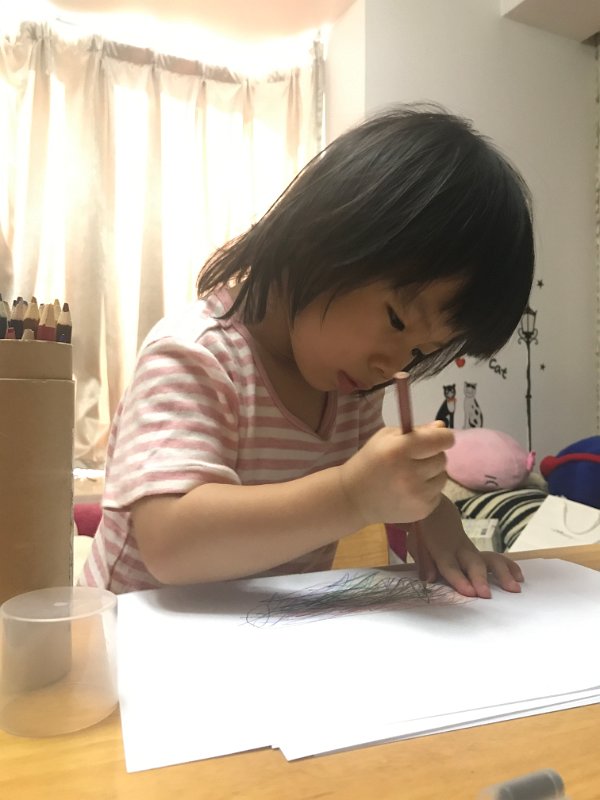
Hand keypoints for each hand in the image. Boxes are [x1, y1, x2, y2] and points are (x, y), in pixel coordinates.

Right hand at [339, 423, 453, 527]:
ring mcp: (417, 496)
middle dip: (432, 456)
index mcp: (399, 451)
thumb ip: (416, 430)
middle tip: (414, 459)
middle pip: (442, 459)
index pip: (440, 440)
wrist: (353, 498)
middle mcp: (411, 474)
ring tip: (411, 476)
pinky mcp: (422, 511)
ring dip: (431, 474)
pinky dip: (427, 490)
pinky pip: (437, 494)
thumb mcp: (385, 438)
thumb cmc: (369, 462)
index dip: (443, 437)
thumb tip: (441, 428)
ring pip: (442, 477)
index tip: (438, 438)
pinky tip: (409, 490)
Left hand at [407, 495, 523, 597]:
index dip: (459, 579)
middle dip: (480, 579)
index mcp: (441, 548)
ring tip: (514, 588)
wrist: (434, 507)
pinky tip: (518, 577)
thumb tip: (429, 579)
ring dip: (502, 574)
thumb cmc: (423, 528)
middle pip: (472, 564)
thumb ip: (425, 561)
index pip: (450, 565)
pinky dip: (508, 566)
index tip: (470, 592)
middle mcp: (459, 549)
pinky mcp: (477, 551)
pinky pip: (495, 557)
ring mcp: (470, 549)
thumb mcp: (417, 542)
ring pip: (489, 559)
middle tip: (487, 594)